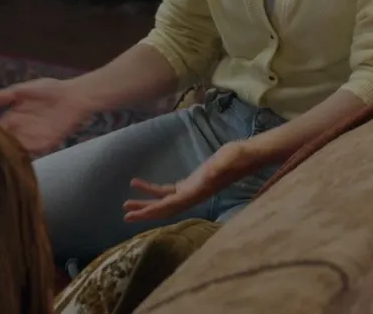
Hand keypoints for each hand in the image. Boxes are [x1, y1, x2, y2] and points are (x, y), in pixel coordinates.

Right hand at [0, 78, 92, 155]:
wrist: (75, 96)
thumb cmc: (49, 90)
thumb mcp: (20, 90)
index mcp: (11, 118)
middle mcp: (18, 131)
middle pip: (0, 142)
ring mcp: (30, 139)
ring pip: (11, 150)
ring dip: (2, 154)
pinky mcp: (43, 145)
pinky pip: (28, 153)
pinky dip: (19, 156)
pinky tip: (8, 157)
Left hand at [122, 140, 263, 222]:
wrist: (247, 156)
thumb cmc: (237, 157)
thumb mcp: (226, 161)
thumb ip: (216, 169)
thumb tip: (206, 175)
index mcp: (197, 192)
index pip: (169, 205)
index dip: (150, 211)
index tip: (133, 215)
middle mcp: (192, 195)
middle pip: (164, 208)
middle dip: (144, 212)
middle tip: (124, 213)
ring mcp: (192, 190)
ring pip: (164, 200)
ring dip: (146, 202)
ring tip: (126, 202)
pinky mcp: (192, 182)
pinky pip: (168, 190)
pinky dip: (154, 190)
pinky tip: (141, 185)